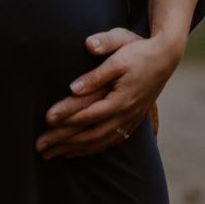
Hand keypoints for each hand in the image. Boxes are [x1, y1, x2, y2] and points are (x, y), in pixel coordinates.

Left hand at [35, 27, 181, 160]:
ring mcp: (129, 120)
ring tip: (49, 156)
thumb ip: (98, 66)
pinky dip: (89, 150)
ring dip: (73, 150)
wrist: (165, 57)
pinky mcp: (131, 121)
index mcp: (121, 97)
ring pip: (98, 141)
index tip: (46, 119)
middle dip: (63, 142)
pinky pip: (109, 141)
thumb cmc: (138, 49)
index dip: (68, 116)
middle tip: (39, 147)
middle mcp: (126, 113)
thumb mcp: (120, 47)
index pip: (89, 112)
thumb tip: (74, 85)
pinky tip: (73, 153)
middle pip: (90, 133)